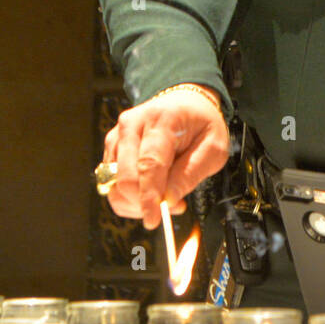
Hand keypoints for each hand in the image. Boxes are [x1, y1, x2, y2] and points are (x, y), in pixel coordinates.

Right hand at [102, 86, 228, 229]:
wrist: (184, 102)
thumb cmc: (200, 125)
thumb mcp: (213, 147)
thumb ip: (191, 173)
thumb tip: (168, 200)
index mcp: (161, 119)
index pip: (149, 164)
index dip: (149, 196)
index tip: (153, 220)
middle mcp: (132, 125)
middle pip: (125, 178)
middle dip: (145, 202)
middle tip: (173, 205)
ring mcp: (117, 136)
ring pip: (114, 185)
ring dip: (137, 202)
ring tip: (164, 195)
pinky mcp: (111, 148)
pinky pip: (112, 184)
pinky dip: (130, 196)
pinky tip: (152, 188)